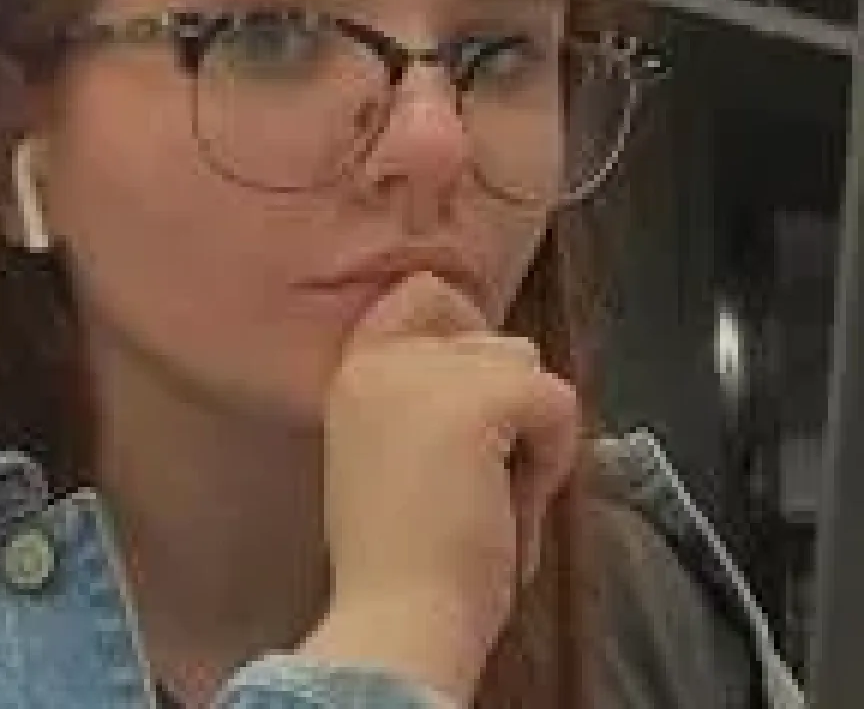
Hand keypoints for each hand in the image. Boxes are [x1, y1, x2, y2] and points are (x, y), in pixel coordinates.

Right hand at [301, 273, 579, 701]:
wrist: (398, 620)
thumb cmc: (405, 556)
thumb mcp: (396, 448)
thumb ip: (431, 392)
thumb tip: (513, 352)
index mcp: (353, 370)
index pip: (420, 292)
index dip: (467, 329)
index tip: (481, 396)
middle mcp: (381, 357)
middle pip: (491, 336)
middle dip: (507, 400)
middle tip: (481, 473)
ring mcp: (424, 374)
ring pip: (526, 366)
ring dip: (531, 430)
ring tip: (495, 491)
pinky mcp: (474, 401)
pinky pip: (556, 399)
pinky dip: (558, 455)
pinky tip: (518, 500)